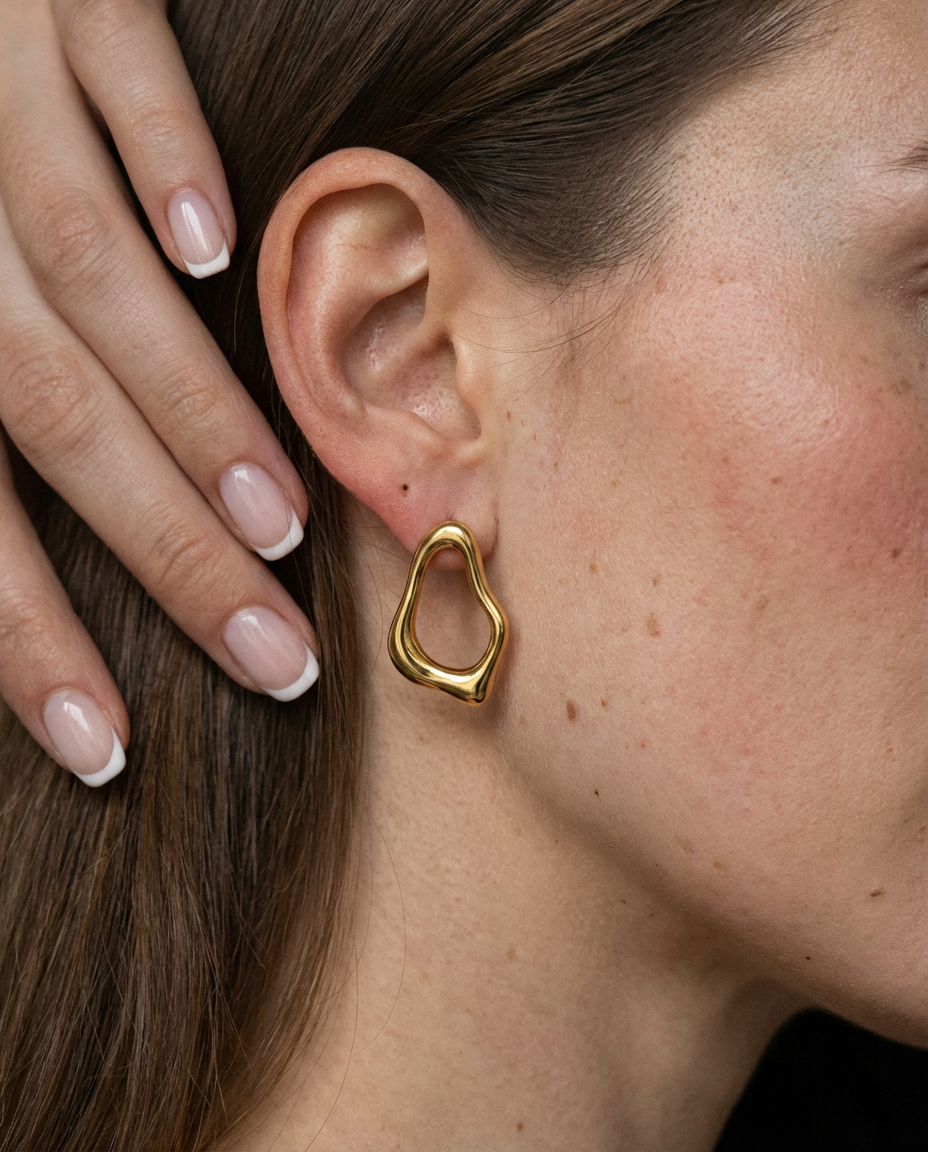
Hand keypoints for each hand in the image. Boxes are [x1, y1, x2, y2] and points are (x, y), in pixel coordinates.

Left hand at [0, 0, 317, 785]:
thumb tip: (29, 534)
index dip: (20, 634)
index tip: (103, 742)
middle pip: (41, 412)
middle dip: (160, 555)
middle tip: (268, 659)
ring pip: (82, 274)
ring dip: (193, 407)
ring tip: (282, 524)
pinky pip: (104, 65)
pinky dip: (165, 154)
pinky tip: (224, 252)